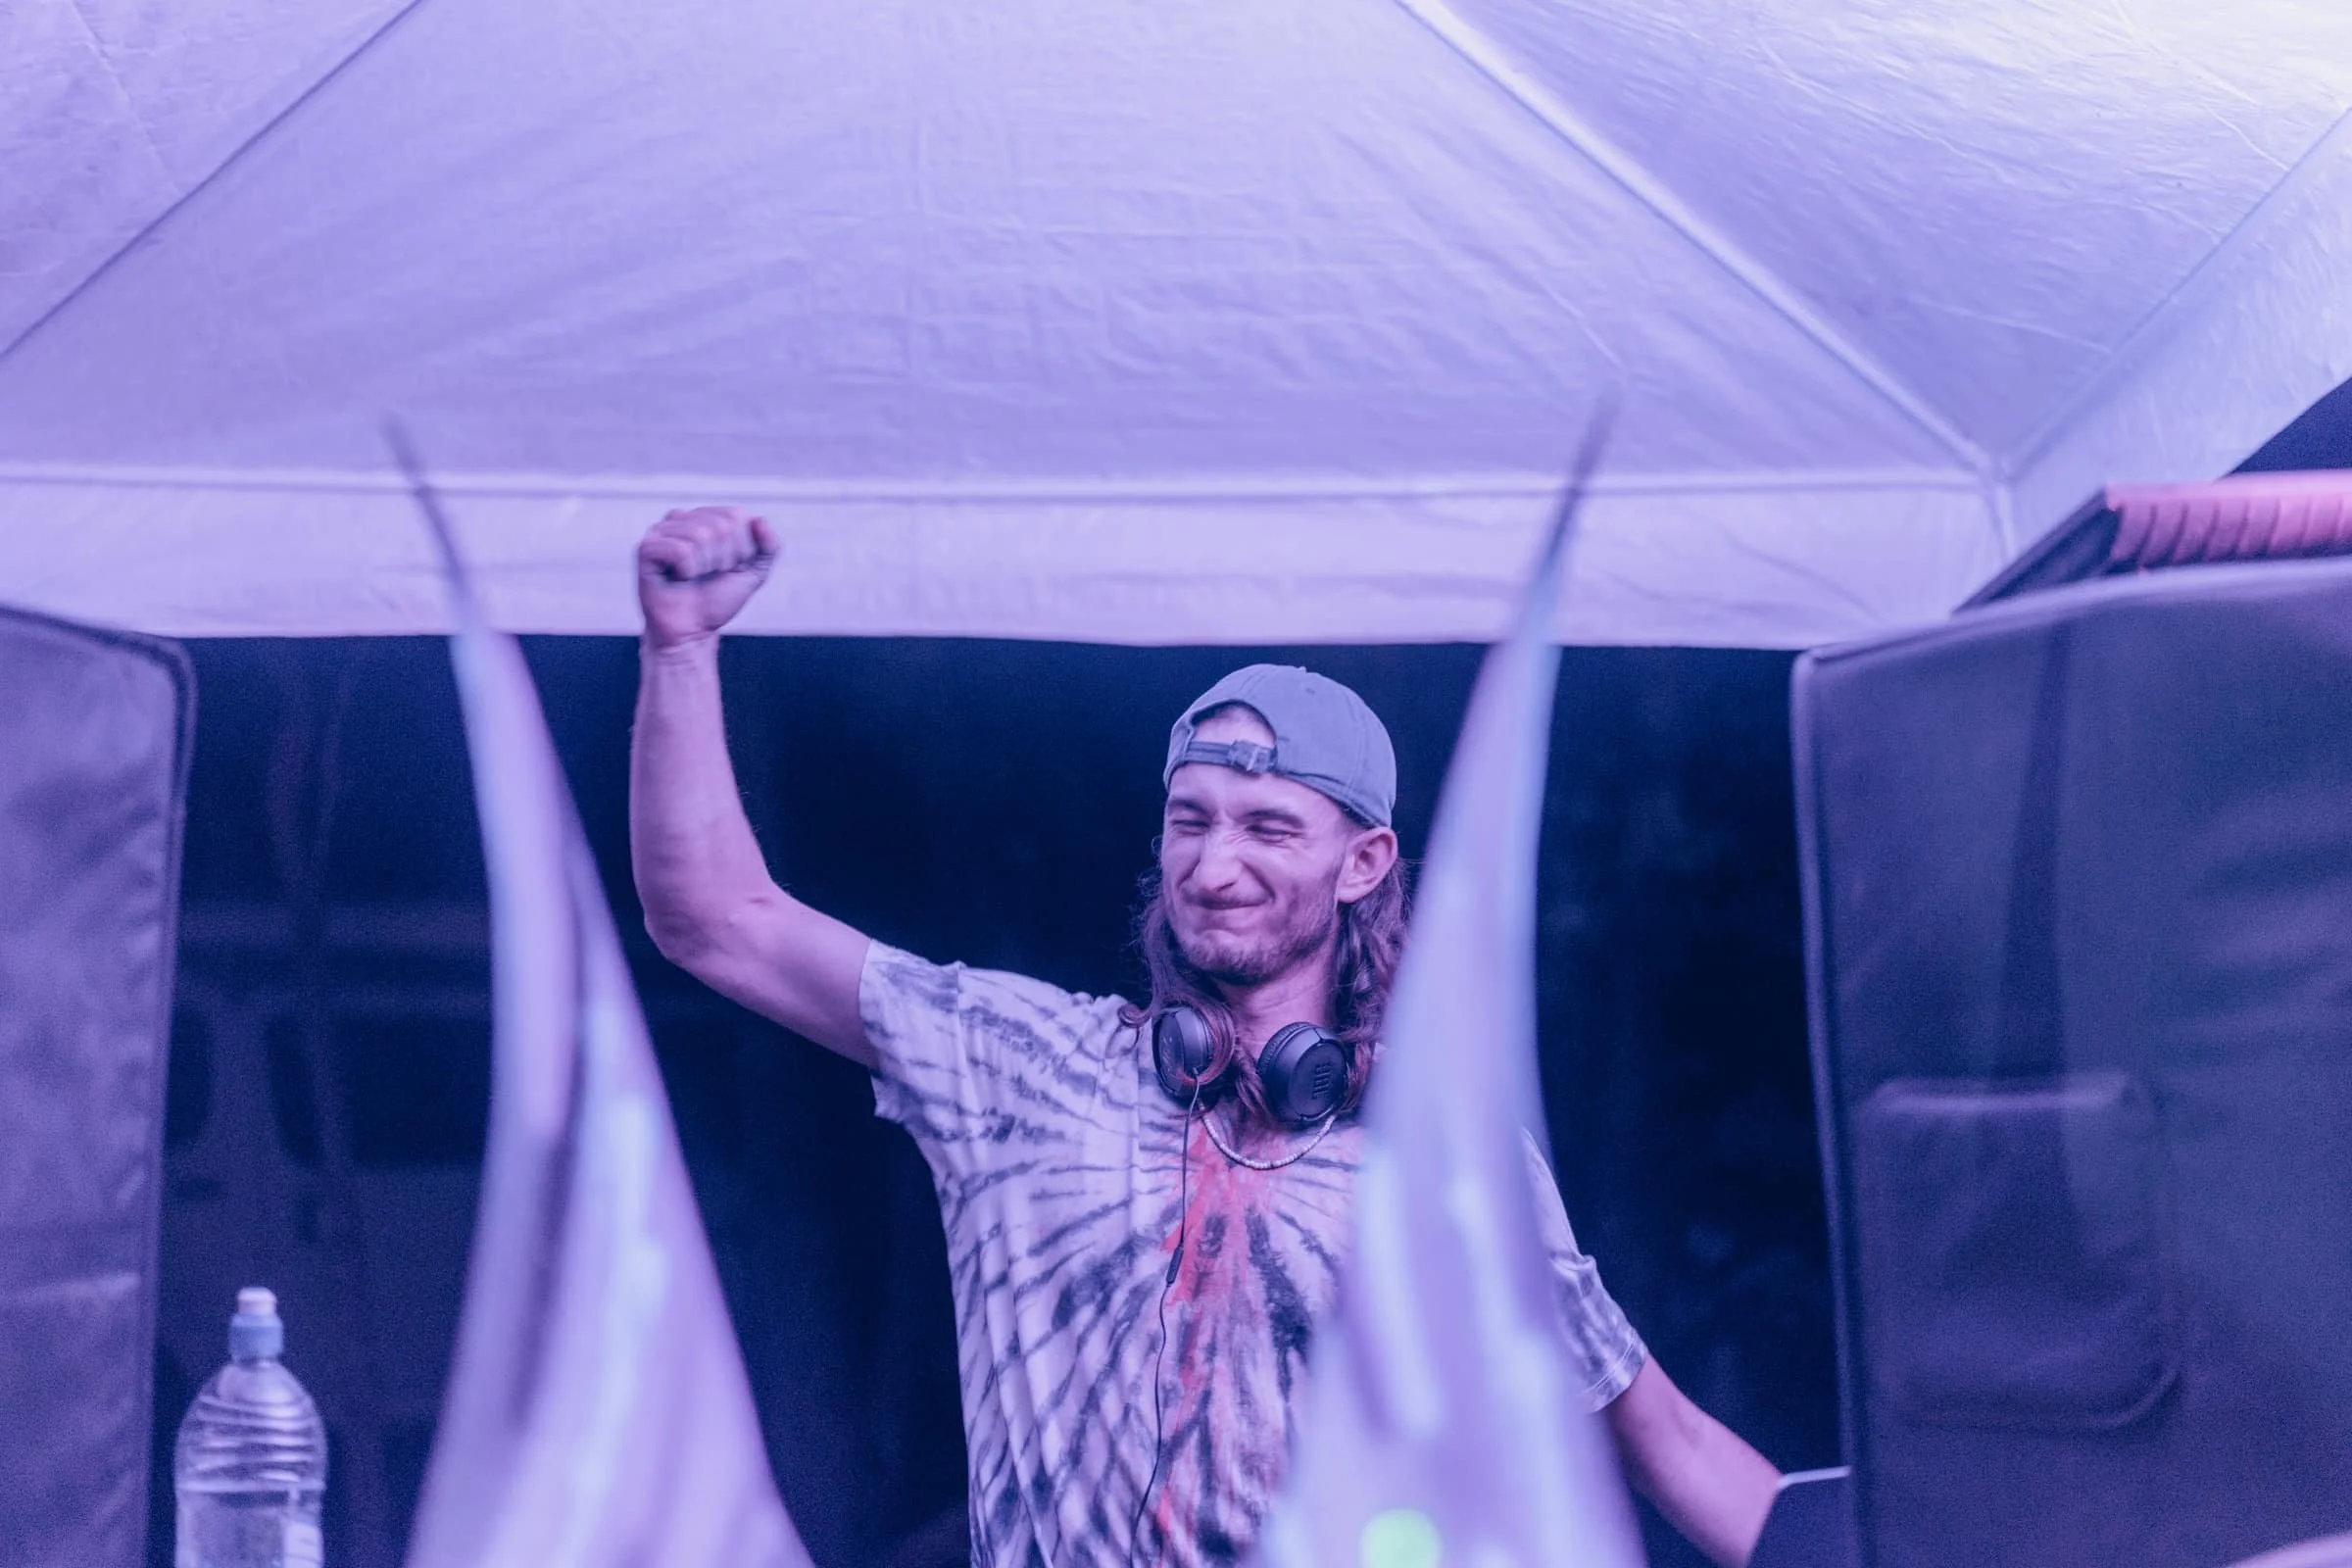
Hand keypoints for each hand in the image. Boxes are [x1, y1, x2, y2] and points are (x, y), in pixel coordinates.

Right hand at [637, 506, 778, 648]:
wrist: (691, 632)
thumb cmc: (716, 600)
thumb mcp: (754, 572)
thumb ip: (769, 546)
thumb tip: (759, 520)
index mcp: (706, 517)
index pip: (737, 516)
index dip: (741, 549)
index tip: (727, 567)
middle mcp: (682, 518)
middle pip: (721, 525)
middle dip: (724, 559)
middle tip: (708, 575)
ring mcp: (661, 531)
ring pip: (700, 535)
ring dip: (705, 566)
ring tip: (692, 578)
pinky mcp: (647, 548)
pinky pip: (680, 550)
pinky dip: (686, 571)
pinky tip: (678, 578)